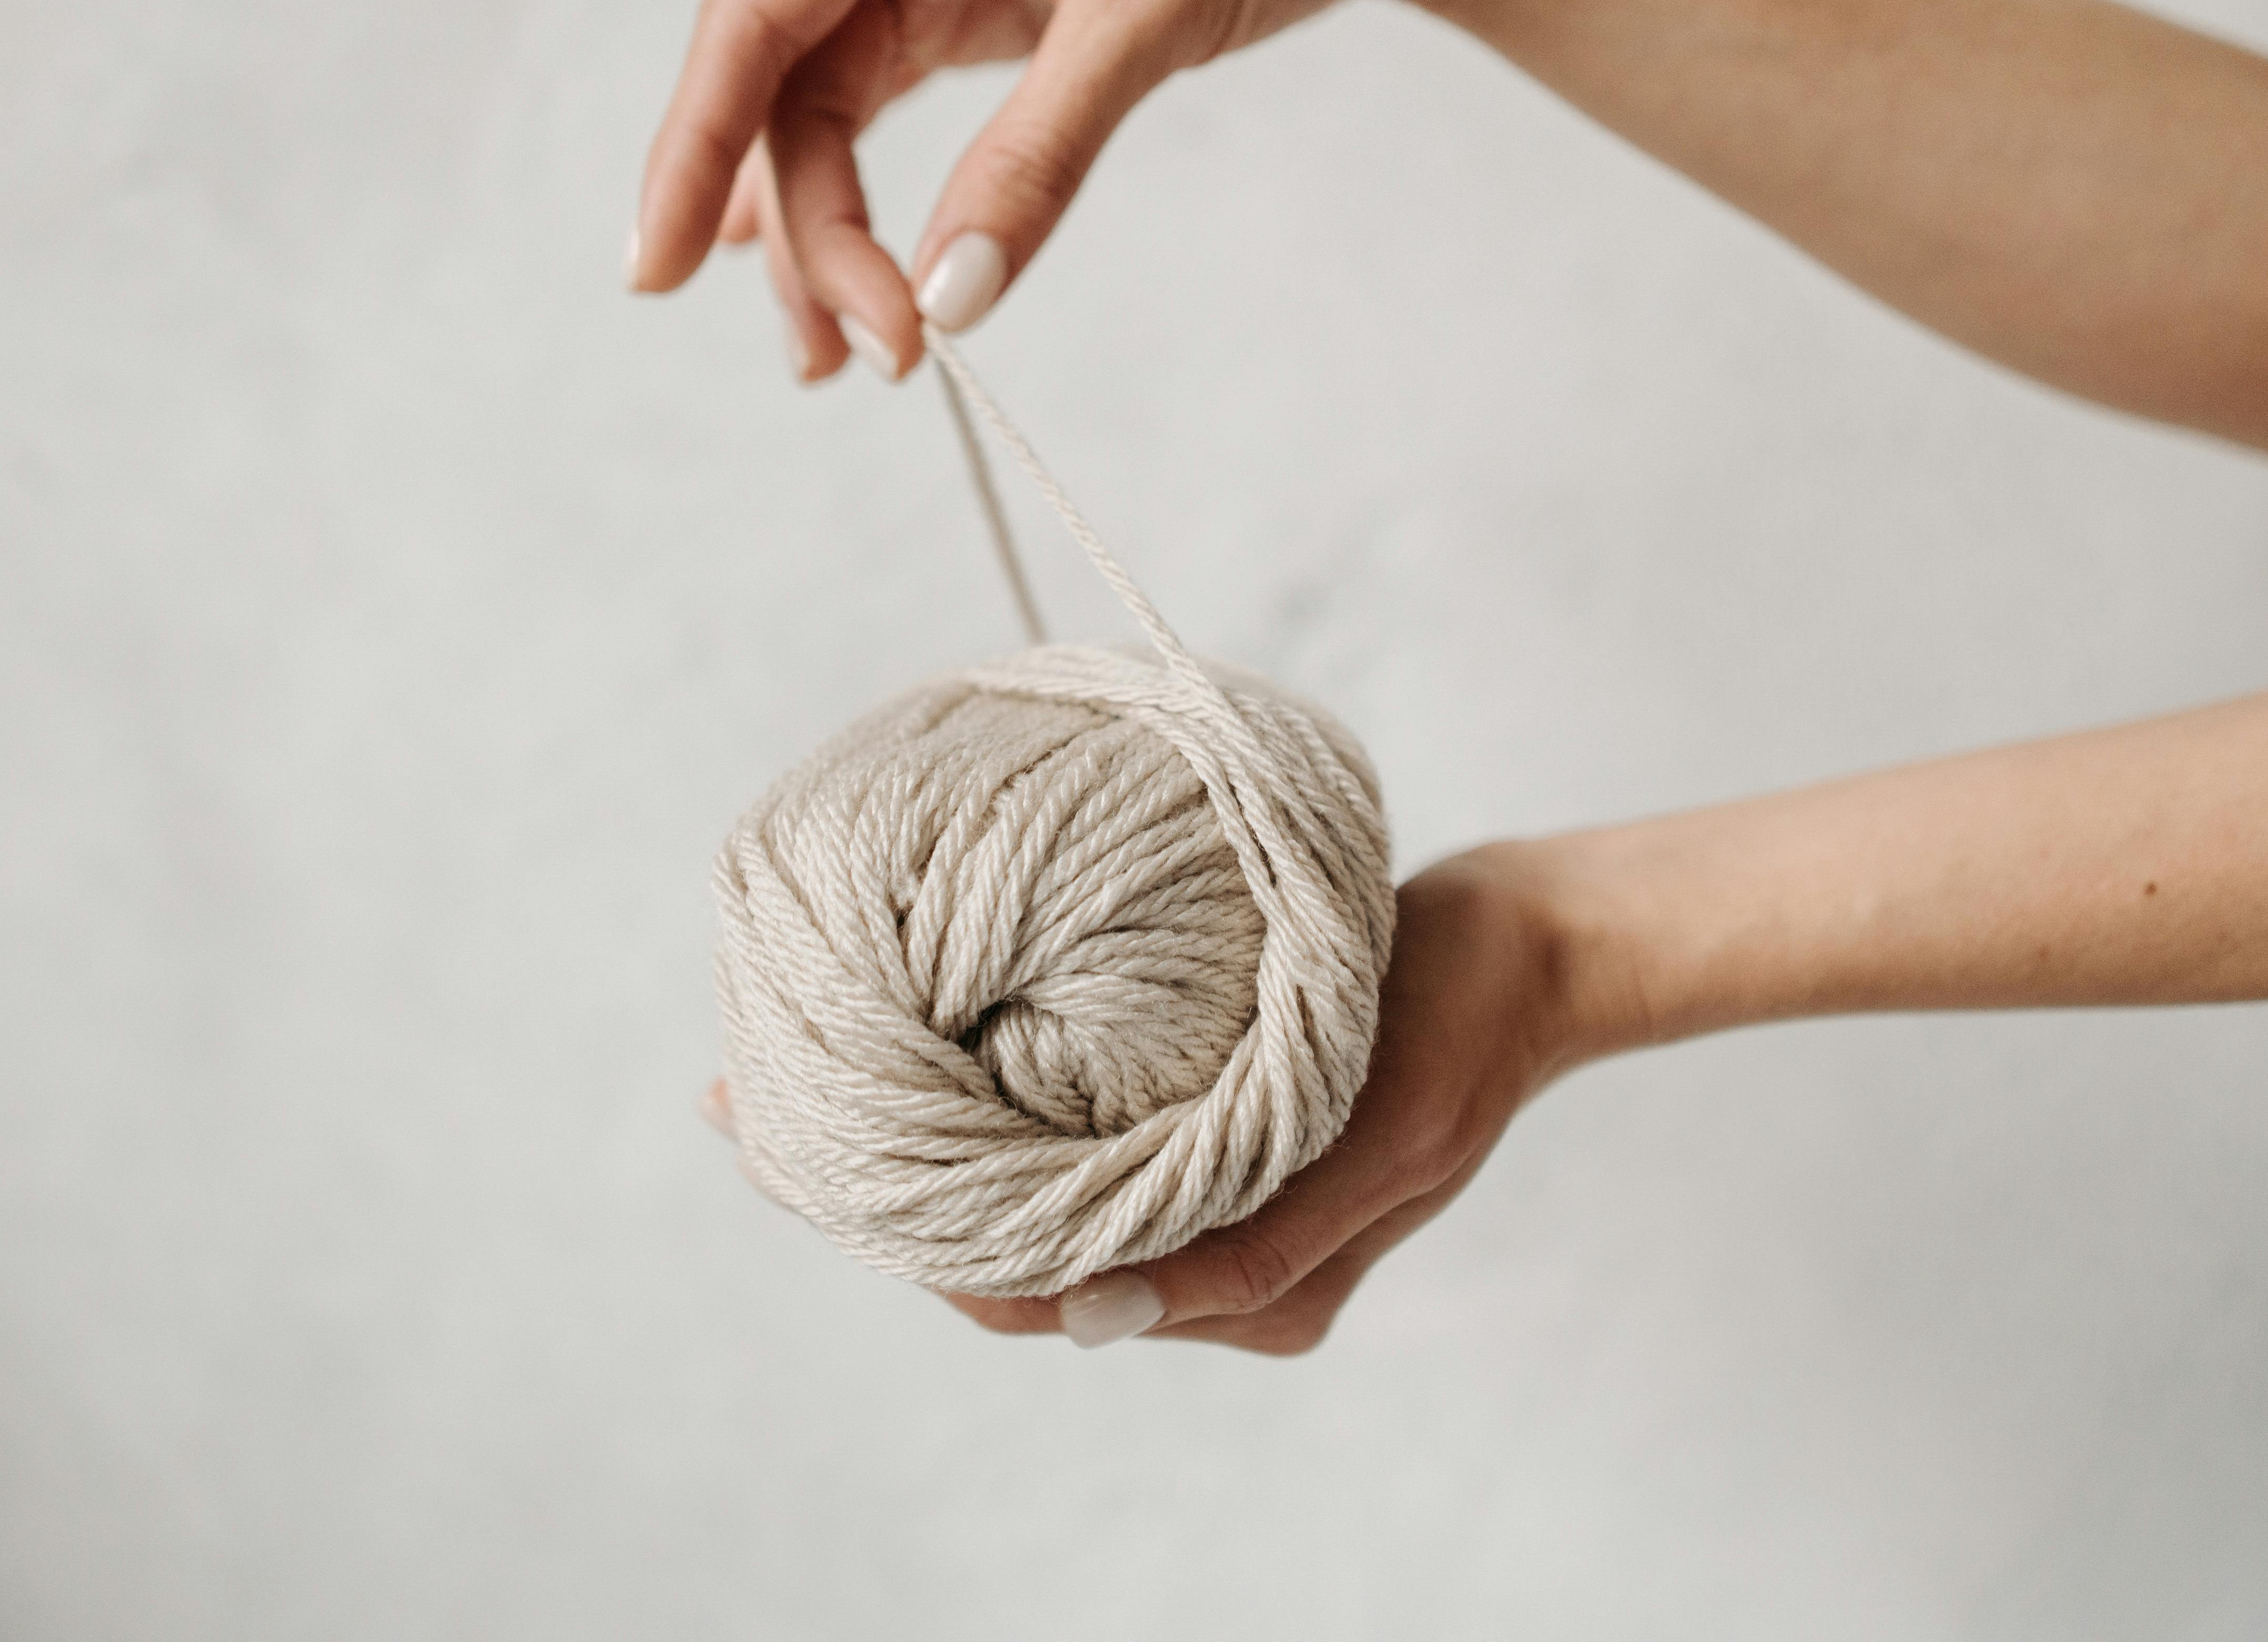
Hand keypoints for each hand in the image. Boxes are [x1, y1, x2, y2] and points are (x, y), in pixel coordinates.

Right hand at [629, 0, 1517, 379]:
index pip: (755, 15)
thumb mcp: (1154, 10)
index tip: (654, 270)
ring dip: (827, 235)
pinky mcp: (972, 3)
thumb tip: (948, 295)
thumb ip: (1040, 153)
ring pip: (824, 114)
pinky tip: (842, 276)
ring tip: (851, 358)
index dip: (691, 146)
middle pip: (785, 85)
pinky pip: (880, 112)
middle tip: (861, 357)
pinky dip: (866, 200)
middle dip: (806, 229)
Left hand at [703, 839, 1648, 1354]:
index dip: (913, 1238)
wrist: (1520, 952)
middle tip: (747, 1106)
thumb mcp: (1370, 1156)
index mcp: (1239, 1292)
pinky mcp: (1196, 1128)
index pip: (1035, 1288)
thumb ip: (1245, 1250)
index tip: (797, 1163)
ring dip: (922, 1145)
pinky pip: (1065, 1142)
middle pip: (1008, 1247)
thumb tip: (1090, 1314)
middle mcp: (1202, 1260)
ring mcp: (1197, 1195)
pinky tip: (913, 1058)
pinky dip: (984, 1112)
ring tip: (799, 1082)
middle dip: (882, 1188)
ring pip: (1025, 1194)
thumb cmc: (1450, 1041)